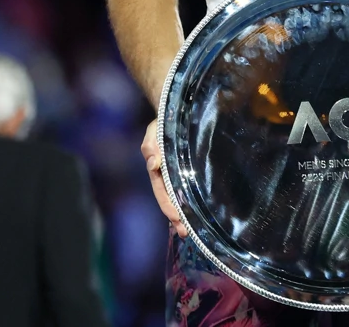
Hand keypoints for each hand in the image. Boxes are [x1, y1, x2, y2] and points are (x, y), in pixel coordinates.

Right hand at [142, 119, 186, 236]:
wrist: (174, 114)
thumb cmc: (163, 124)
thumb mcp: (154, 132)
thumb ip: (151, 146)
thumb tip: (153, 162)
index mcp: (157, 170)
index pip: (162, 193)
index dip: (169, 207)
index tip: (177, 220)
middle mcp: (166, 176)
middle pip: (170, 201)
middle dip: (176, 218)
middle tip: (185, 233)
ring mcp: (176, 176)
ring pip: (178, 200)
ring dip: (183, 216)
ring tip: (191, 232)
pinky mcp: (187, 173)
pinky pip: (187, 191)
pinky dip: (190, 204)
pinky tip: (197, 216)